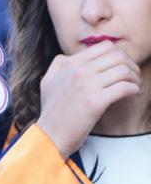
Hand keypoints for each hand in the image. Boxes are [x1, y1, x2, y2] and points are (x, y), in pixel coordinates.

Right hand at [36, 42, 140, 158]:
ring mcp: (86, 86)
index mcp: (69, 65)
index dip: (120, 55)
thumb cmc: (51, 112)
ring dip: (135, 78)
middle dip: (132, 65)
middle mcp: (78, 72)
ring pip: (124, 70)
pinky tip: (134, 94)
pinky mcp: (95, 102)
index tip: (122, 67)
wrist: (48, 136)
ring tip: (135, 87)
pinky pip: (124, 87)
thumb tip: (68, 57)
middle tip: (133, 77)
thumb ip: (57, 65)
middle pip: (118, 56)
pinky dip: (134, 89)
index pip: (105, 47)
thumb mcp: (47, 82)